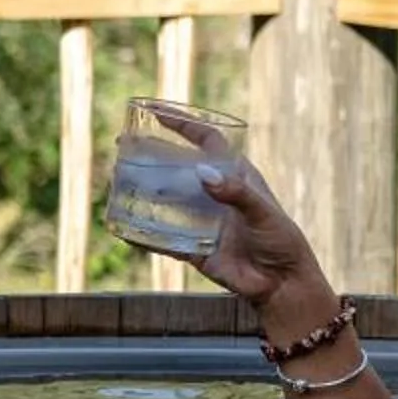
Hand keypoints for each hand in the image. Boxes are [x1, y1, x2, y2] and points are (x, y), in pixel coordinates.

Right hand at [135, 104, 327, 313]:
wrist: (281, 285)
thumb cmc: (281, 242)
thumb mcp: (263, 212)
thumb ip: (236, 193)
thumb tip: (202, 174)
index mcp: (235, 175)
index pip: (206, 140)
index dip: (182, 124)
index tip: (157, 113)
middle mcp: (214, 193)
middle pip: (177, 167)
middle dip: (151, 154)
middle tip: (123, 146)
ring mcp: (201, 219)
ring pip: (165, 199)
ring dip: (142, 189)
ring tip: (116, 179)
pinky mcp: (192, 247)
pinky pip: (161, 238)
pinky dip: (142, 233)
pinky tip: (121, 227)